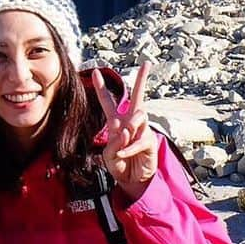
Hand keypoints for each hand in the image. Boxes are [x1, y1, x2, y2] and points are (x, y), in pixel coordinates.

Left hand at [94, 60, 157, 199]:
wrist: (132, 180)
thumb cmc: (119, 164)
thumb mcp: (109, 154)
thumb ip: (115, 141)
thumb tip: (126, 130)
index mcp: (116, 122)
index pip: (108, 101)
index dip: (101, 87)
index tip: (95, 72)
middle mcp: (130, 122)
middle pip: (137, 96)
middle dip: (142, 79)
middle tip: (147, 63)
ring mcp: (142, 130)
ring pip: (138, 117)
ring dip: (131, 125)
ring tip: (126, 134)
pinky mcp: (149, 141)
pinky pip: (139, 139)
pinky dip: (130, 147)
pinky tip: (124, 153)